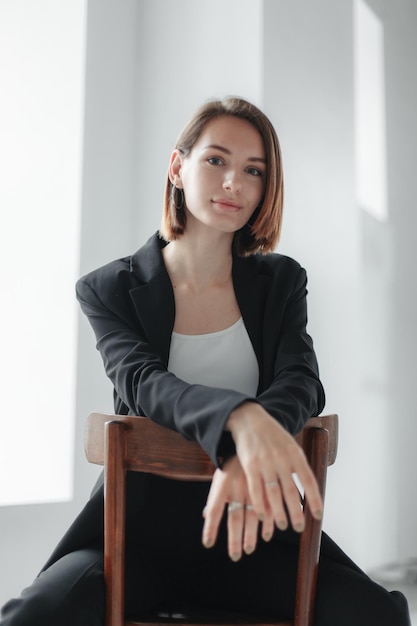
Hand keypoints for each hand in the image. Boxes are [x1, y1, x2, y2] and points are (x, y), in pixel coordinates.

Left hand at [202, 455, 274, 560]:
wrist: (253, 441)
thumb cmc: (233, 465)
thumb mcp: (222, 476)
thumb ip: (215, 497)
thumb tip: (206, 516)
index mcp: (223, 482)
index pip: (214, 507)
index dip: (211, 526)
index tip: (208, 543)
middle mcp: (238, 486)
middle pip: (235, 517)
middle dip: (235, 539)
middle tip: (235, 556)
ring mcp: (254, 487)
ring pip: (253, 516)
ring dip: (251, 535)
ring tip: (248, 549)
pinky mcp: (268, 487)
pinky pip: (268, 509)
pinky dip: (267, 524)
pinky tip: (266, 536)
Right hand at [227, 402, 322, 533]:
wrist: (249, 419)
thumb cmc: (272, 435)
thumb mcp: (290, 445)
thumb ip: (297, 466)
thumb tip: (307, 491)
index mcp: (294, 453)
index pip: (308, 480)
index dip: (315, 499)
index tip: (318, 515)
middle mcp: (281, 459)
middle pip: (290, 491)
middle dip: (295, 512)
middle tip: (299, 527)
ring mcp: (265, 462)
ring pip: (273, 494)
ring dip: (278, 512)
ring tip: (283, 525)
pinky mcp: (250, 465)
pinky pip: (256, 490)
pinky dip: (259, 505)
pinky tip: (262, 516)